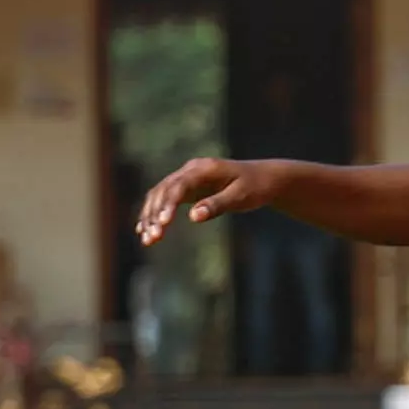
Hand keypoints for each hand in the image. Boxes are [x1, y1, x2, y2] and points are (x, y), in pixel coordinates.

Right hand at [133, 157, 266, 248]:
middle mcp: (190, 170)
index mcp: (204, 168)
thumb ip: (217, 205)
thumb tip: (194, 217)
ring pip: (159, 196)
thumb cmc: (255, 187)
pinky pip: (164, 200)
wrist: (264, 178)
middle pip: (163, 191)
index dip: (167, 204)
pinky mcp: (186, 189)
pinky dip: (153, 215)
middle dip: (154, 215)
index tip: (162, 224)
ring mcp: (186, 178)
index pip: (178, 186)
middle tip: (152, 239)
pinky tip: (144, 231)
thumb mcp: (241, 197)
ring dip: (150, 217)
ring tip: (147, 240)